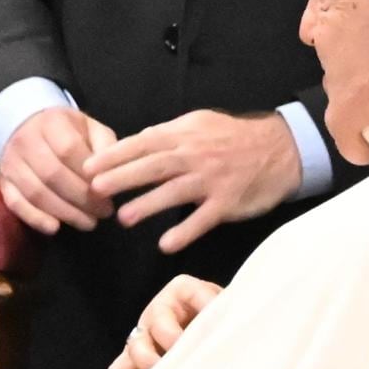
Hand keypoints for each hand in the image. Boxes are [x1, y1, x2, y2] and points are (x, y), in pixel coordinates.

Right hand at [0, 106, 115, 235]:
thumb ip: (105, 145)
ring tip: (88, 223)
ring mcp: (11, 162)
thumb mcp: (89, 126)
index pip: (69, 150)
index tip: (108, 192)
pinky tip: (55, 228)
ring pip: (36, 192)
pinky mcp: (3, 181)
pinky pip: (15, 203)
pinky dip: (34, 218)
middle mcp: (27, 141)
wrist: (25, 125)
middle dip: (81, 198)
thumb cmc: (65, 130)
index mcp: (51, 123)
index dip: (89, 174)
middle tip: (103, 213)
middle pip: (53, 174)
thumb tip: (112, 173)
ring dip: (64, 212)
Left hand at [84, 109, 300, 254]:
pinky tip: (166, 244)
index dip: (115, 155)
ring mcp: (211, 180)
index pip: (143, 143)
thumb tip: (134, 144)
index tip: (88, 167)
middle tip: (95, 189)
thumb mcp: (200, 124)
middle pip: (154, 166)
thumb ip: (168, 135)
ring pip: (175, 192)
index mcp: (184, 134)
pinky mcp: (227, 202)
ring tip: (123, 218)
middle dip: (122, 177)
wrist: (280, 149)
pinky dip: (185, 231)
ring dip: (148, 205)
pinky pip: (203, 219)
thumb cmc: (233, 137)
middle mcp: (195, 155)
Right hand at [103, 274, 220, 368]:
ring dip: (148, 363)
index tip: (213, 325)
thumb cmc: (221, 321)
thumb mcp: (227, 309)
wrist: (215, 338)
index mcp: (184, 290)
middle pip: (157, 321)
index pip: (191, 293)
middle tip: (186, 355)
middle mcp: (159, 310)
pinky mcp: (136, 361)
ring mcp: (145, 336)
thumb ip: (227, 314)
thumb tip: (230, 329)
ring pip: (136, 346)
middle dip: (171, 340)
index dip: (202, 308)